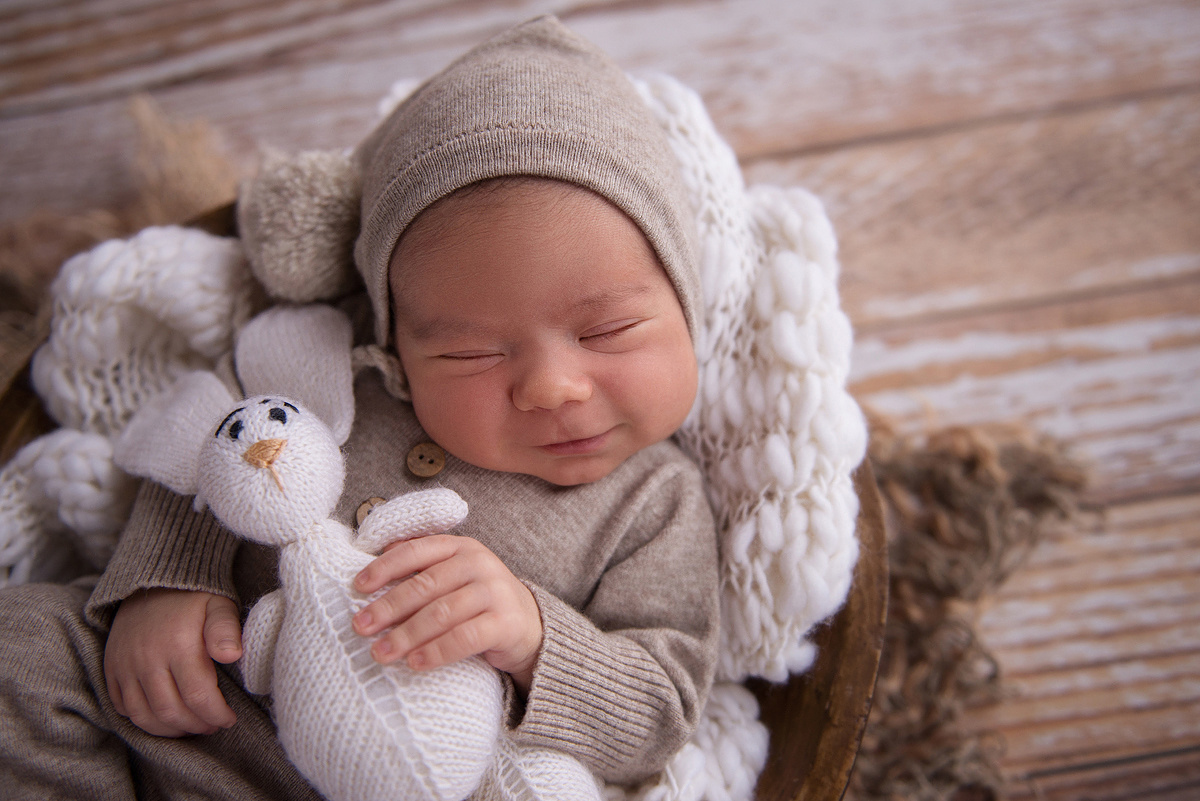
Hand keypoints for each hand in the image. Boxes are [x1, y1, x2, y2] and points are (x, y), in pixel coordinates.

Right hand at [104, 588, 241, 736]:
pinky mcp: (112, 669)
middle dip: (196, 725)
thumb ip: (226, 630)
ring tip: (191, 725)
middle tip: (212, 724)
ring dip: (170, 729)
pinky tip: (165, 717)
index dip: (217, 714)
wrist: (153, 581)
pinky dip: (144, 720)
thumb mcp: (219, 605)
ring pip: (144, 716)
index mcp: (178, 645)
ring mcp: (125, 666)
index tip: (229, 718)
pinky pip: (122, 708)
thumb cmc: (193, 598)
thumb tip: (232, 655)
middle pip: (171, 711)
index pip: (198, 696)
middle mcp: (147, 659)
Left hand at [352, 534, 542, 691]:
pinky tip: (415, 663)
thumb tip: (372, 565)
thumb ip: (421, 568)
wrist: (528, 624)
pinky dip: (436, 651)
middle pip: (426, 585)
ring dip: (406, 634)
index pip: (416, 551)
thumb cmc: (478, 601)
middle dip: (388, 607)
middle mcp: (479, 563)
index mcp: (461, 547)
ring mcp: (495, 592)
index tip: (357, 587)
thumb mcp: (454, 576)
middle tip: (360, 626)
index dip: (384, 568)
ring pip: (442, 613)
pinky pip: (464, 638)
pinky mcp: (505, 623)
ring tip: (381, 652)